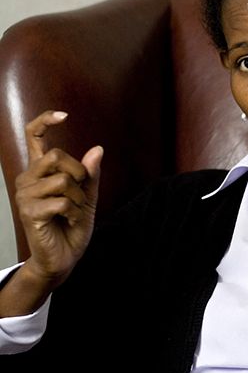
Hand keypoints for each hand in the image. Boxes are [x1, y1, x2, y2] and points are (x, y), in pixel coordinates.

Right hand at [14, 110, 102, 283]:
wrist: (64, 256)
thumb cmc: (72, 224)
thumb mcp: (88, 195)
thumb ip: (91, 174)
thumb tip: (97, 149)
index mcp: (40, 171)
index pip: (34, 137)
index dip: (45, 121)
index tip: (63, 115)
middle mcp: (28, 179)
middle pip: (57, 155)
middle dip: (79, 173)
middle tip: (81, 194)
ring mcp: (25, 195)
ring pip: (63, 180)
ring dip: (79, 197)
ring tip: (74, 211)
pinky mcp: (29, 212)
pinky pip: (62, 201)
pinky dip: (75, 211)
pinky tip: (69, 220)